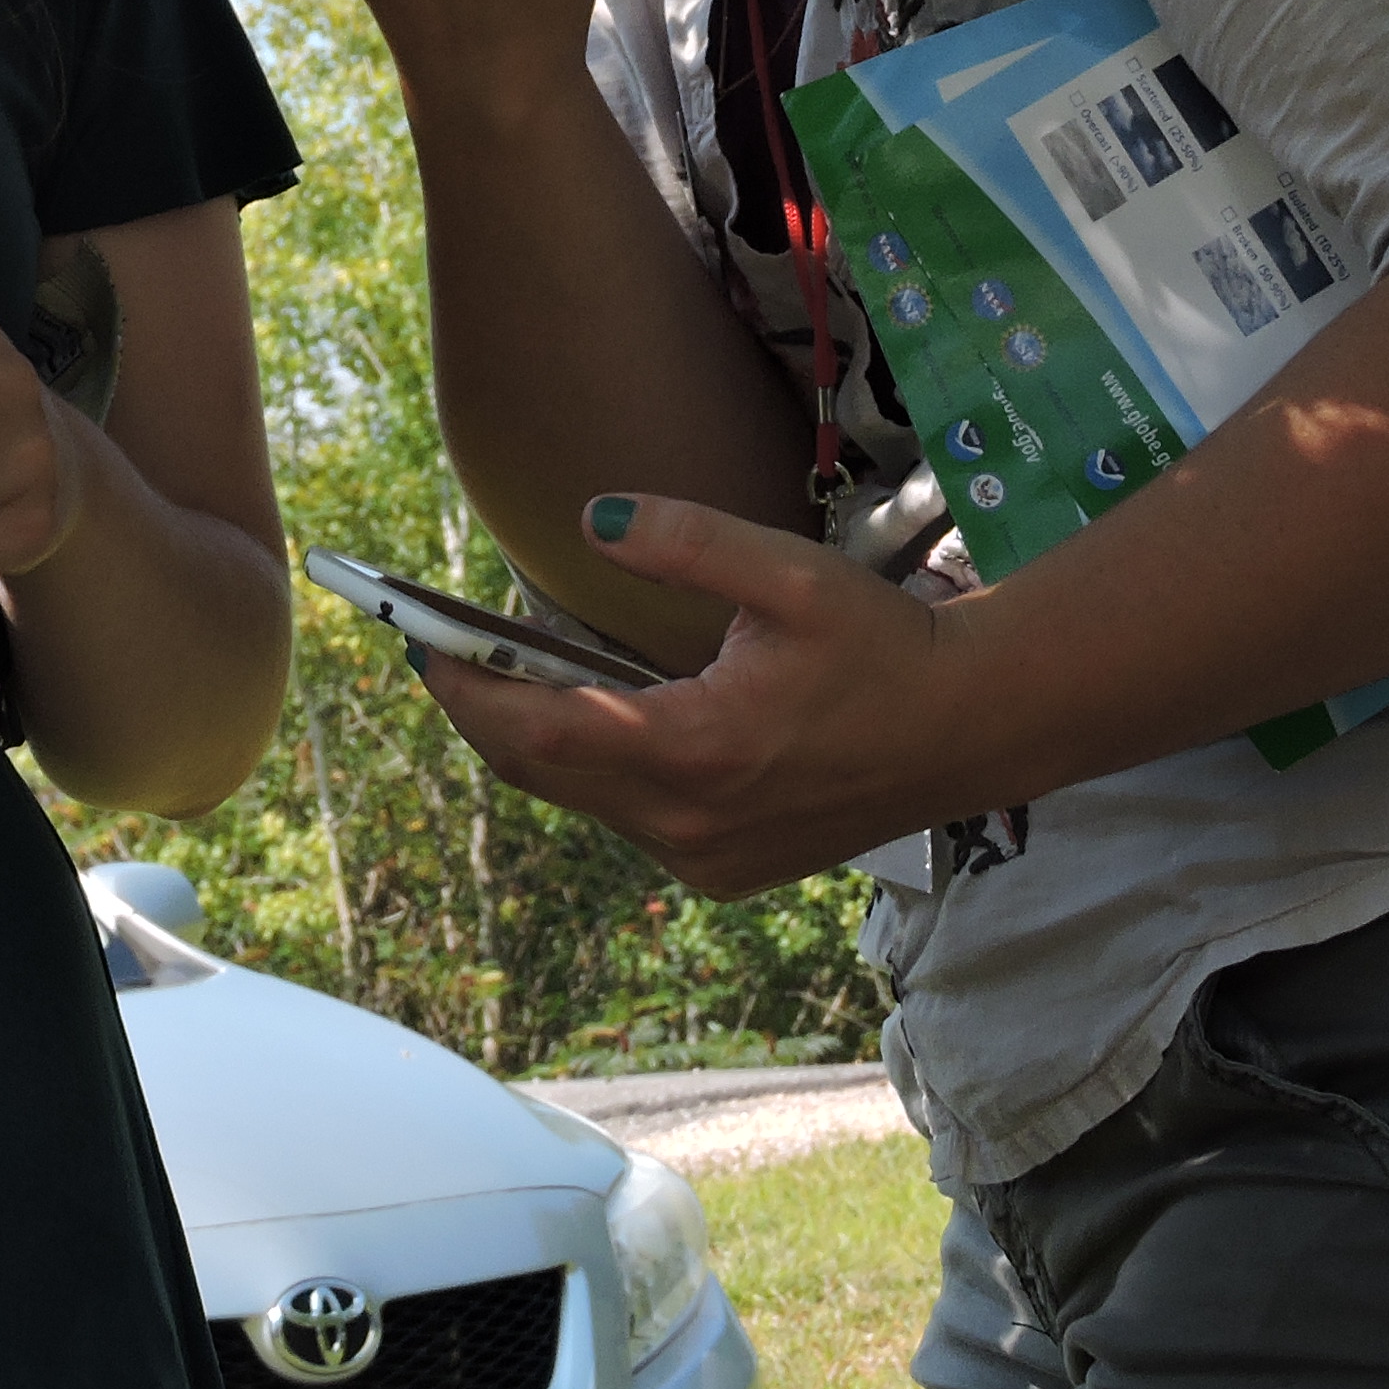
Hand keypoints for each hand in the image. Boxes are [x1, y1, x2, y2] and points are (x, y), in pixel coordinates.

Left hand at [411, 494, 1000, 895]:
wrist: (969, 729)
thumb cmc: (883, 644)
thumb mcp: (789, 575)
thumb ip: (685, 541)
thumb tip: (590, 518)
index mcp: (694, 753)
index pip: (538, 733)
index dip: (466, 691)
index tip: (418, 644)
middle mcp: (687, 825)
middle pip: (543, 773)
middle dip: (485, 710)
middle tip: (441, 647)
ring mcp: (705, 860)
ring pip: (583, 799)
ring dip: (541, 737)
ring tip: (509, 665)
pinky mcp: (723, 870)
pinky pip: (628, 818)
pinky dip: (596, 766)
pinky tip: (598, 708)